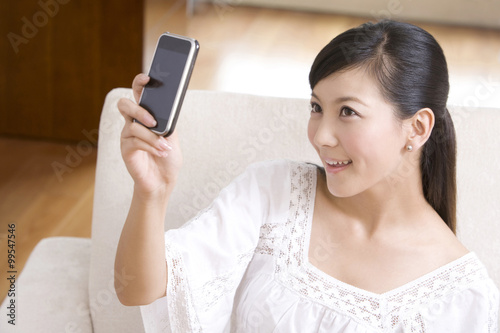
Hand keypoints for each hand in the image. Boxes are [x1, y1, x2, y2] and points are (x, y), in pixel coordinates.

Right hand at [118, 74, 182, 196]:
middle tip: (153, 121)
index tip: (147, 78)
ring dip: (153, 138)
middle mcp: (133, 123)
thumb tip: (168, 109)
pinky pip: (135, 142)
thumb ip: (168, 122)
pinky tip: (161, 152)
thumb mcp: (173, 137)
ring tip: (165, 147)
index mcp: (145, 116)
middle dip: (139, 111)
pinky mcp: (126, 149)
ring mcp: (127, 136)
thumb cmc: (168, 157)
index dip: (139, 83)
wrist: (163, 181)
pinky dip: (151, 147)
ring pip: (134, 127)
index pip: (138, 94)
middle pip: (125, 105)